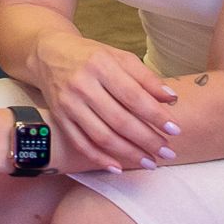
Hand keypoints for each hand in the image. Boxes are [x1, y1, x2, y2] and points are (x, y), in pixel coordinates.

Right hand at [32, 35, 179, 170]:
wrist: (48, 55)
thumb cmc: (90, 56)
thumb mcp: (119, 57)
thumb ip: (145, 77)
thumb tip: (170, 98)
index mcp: (100, 66)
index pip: (133, 96)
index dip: (155, 115)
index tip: (175, 130)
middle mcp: (82, 85)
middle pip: (119, 120)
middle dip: (147, 139)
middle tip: (167, 151)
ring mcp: (68, 104)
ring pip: (101, 136)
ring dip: (128, 153)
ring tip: (150, 162)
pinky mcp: (59, 117)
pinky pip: (80, 143)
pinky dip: (99, 158)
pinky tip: (118, 167)